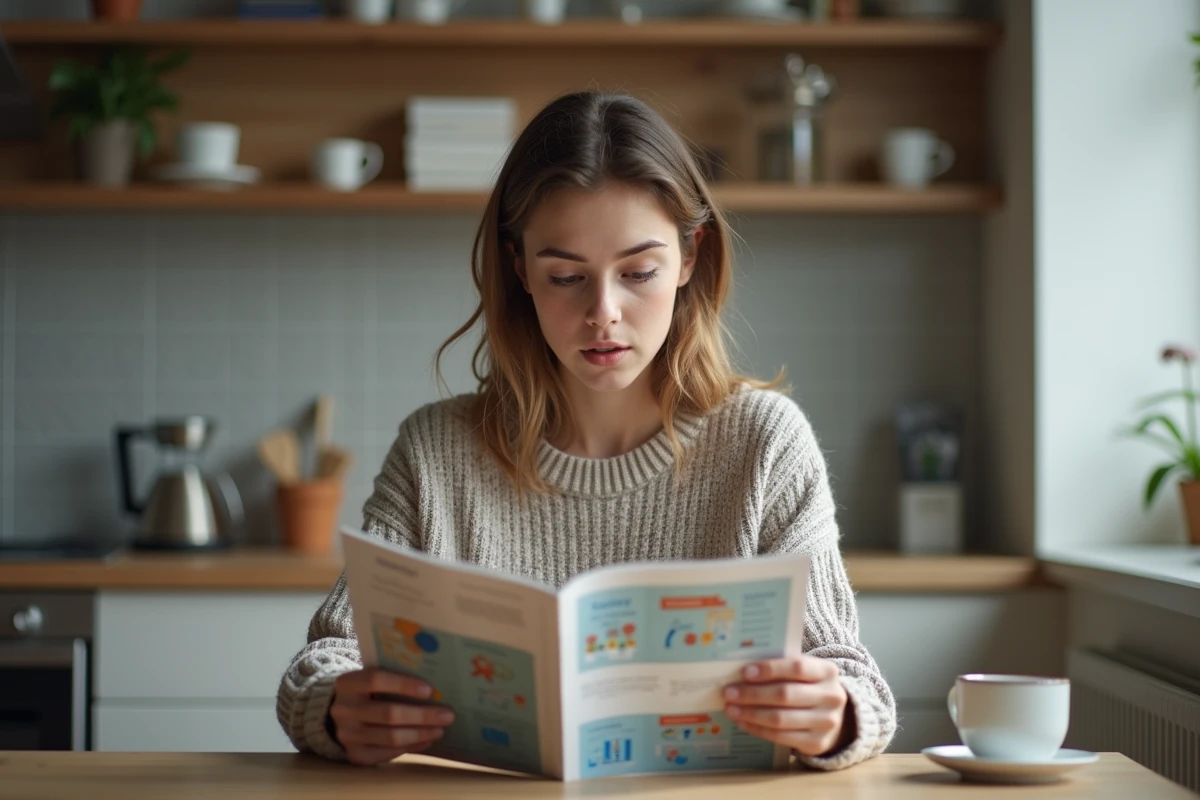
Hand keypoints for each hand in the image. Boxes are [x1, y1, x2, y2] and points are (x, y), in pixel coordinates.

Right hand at [328, 668, 453, 765]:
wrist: (336, 716)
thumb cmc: (365, 692)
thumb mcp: (370, 680)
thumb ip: (393, 678)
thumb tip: (434, 688)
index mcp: (347, 683)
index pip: (375, 680)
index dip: (403, 684)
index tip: (430, 690)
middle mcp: (343, 710)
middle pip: (388, 713)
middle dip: (422, 715)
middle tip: (447, 715)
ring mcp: (347, 735)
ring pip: (390, 737)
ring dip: (420, 734)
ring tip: (440, 730)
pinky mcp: (355, 755)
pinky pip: (388, 753)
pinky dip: (411, 747)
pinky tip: (426, 741)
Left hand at [723, 656, 849, 757]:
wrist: (836, 718)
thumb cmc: (809, 688)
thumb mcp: (805, 673)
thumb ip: (781, 669)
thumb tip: (742, 671)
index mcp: (827, 672)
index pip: (797, 667)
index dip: (770, 669)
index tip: (745, 672)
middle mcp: (831, 697)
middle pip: (785, 694)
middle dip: (752, 694)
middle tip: (729, 692)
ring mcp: (826, 722)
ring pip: (780, 718)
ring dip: (750, 713)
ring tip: (731, 709)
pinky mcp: (817, 744)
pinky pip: (781, 737)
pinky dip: (758, 729)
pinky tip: (743, 723)